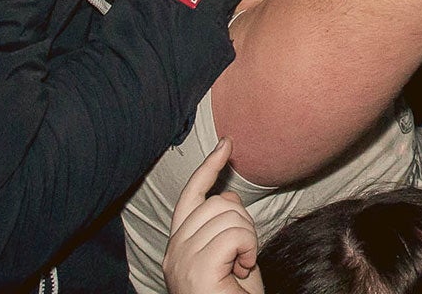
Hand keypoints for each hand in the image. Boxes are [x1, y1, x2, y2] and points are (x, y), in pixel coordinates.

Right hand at [163, 139, 264, 293]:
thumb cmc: (234, 292)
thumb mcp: (232, 254)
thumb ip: (224, 225)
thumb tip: (228, 196)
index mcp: (179, 246)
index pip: (191, 197)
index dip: (208, 168)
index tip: (227, 144)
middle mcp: (173, 252)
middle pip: (218, 203)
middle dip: (242, 223)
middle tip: (242, 256)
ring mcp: (181, 260)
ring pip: (230, 217)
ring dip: (247, 239)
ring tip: (240, 267)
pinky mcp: (196, 269)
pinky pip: (235, 234)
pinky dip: (248, 250)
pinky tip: (241, 271)